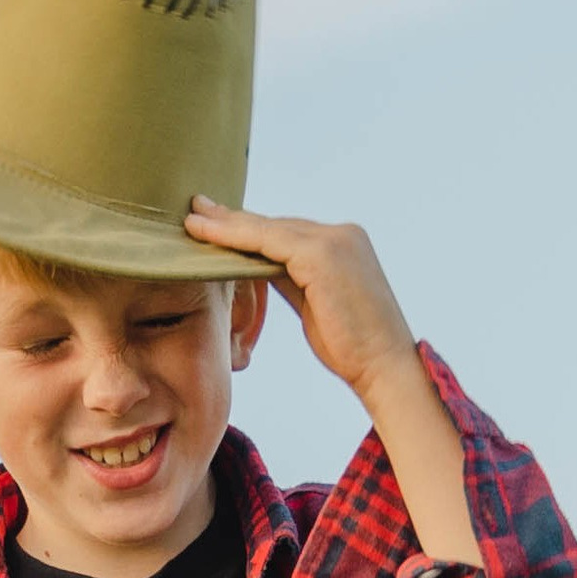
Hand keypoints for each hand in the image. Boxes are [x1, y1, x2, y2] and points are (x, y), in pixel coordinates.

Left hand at [185, 198, 480, 568]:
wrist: (385, 368)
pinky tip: (206, 236)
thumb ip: (289, 279)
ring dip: (226, 225)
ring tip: (192, 220)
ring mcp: (334, 241)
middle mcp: (342, 234)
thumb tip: (256, 266)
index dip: (249, 228)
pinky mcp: (322, 255)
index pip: (286, 232)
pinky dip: (234, 238)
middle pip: (274, 225)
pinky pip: (266, 241)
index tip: (215, 220)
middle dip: (233, 220)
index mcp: (344, 244)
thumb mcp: (315, 304)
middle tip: (195, 209)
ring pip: (267, 230)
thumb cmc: (353, 348)